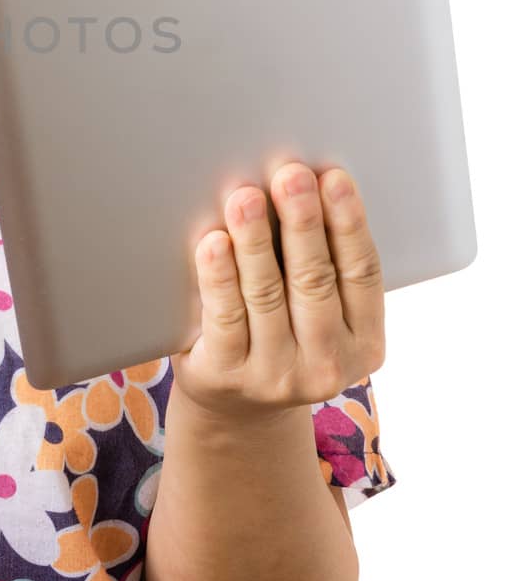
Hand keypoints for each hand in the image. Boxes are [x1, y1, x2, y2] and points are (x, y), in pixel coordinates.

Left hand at [169, 161, 386, 421]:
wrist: (234, 405)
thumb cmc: (279, 333)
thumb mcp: (317, 312)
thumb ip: (319, 263)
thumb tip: (302, 184)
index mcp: (365, 343)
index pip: (363, 274)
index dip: (349, 222)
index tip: (334, 177)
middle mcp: (327, 365)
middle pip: (315, 280)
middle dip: (303, 222)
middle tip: (291, 176)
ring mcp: (276, 376)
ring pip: (267, 294)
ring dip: (256, 240)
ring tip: (246, 197)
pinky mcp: (228, 376)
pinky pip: (224, 317)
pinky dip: (219, 276)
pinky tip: (215, 242)